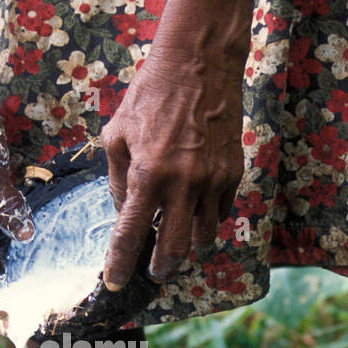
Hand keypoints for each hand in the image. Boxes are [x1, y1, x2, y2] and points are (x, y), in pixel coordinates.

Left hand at [100, 46, 243, 290]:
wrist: (199, 64)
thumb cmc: (151, 95)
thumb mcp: (117, 134)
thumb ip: (119, 180)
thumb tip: (126, 214)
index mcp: (147, 174)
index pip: (131, 235)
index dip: (120, 264)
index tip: (115, 283)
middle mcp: (182, 183)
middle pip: (174, 250)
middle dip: (161, 268)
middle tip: (153, 271)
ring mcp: (212, 180)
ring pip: (203, 236)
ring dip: (187, 244)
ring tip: (175, 238)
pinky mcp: (232, 173)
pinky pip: (219, 212)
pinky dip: (205, 219)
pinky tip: (194, 209)